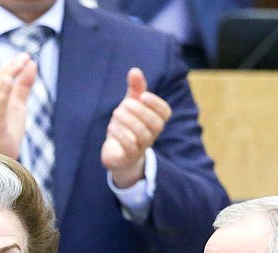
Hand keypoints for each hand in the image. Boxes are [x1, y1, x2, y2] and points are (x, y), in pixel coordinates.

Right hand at [0, 54, 37, 158]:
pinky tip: (9, 82)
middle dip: (11, 67)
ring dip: (7, 75)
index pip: (1, 76)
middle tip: (25, 57)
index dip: (12, 65)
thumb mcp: (18, 104)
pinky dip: (2, 94)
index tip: (26, 55)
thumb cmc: (6, 131)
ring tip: (18, 65)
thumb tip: (32, 63)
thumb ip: (23, 85)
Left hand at [100, 68, 170, 188]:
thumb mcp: (130, 104)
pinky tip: (112, 126)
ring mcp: (142, 147)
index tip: (143, 95)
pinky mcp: (128, 156)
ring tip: (116, 113)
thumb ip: (135, 88)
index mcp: (156, 121)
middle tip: (124, 104)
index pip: (165, 112)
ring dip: (129, 121)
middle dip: (140, 111)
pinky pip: (130, 147)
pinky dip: (121, 134)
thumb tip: (135, 70)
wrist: (116, 152)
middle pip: (155, 124)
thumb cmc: (127, 124)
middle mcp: (152, 135)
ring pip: (142, 135)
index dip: (156, 104)